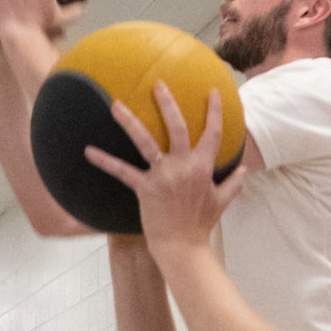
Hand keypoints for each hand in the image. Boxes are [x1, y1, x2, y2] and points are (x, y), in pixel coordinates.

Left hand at [87, 83, 244, 257]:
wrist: (183, 247)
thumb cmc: (201, 224)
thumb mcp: (222, 201)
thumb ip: (233, 183)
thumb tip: (242, 170)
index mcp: (203, 166)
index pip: (212, 132)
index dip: (214, 111)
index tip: (212, 91)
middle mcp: (183, 165)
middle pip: (176, 126)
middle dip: (167, 102)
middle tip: (158, 83)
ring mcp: (163, 175)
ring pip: (145, 141)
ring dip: (129, 121)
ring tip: (115, 104)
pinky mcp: (145, 188)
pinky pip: (122, 171)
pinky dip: (105, 161)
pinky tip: (88, 151)